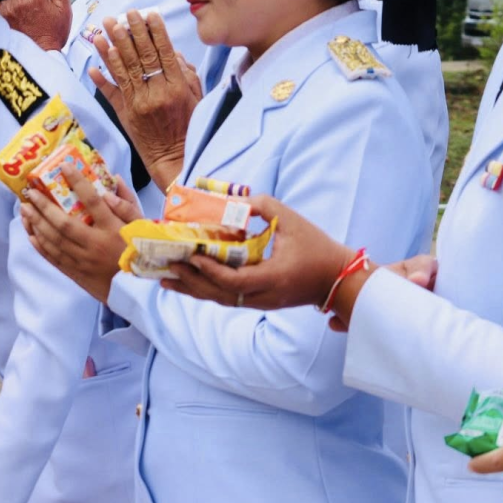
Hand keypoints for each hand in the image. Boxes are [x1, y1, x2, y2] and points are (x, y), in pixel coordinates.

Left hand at [21, 163, 142, 302]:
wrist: (138, 292)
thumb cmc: (140, 254)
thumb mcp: (142, 227)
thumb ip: (127, 203)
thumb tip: (113, 180)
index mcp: (112, 229)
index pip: (92, 200)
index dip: (77, 182)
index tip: (64, 167)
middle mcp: (95, 244)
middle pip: (63, 223)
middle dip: (43, 206)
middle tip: (30, 193)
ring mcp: (83, 261)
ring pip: (54, 241)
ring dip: (36, 224)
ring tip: (24, 210)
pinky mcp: (76, 274)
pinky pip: (53, 258)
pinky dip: (40, 246)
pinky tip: (30, 234)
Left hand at [89, 11, 201, 189]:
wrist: (174, 159)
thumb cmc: (189, 127)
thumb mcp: (196, 99)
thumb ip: (187, 74)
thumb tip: (173, 51)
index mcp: (177, 87)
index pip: (164, 53)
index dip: (155, 32)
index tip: (147, 13)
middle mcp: (157, 93)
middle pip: (141, 57)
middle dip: (131, 32)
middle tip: (123, 14)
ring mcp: (139, 104)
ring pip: (124, 70)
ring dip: (113, 46)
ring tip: (105, 27)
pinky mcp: (125, 115)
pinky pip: (111, 92)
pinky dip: (102, 76)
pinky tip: (96, 60)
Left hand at [161, 194, 355, 310]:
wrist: (337, 279)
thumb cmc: (317, 247)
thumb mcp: (292, 220)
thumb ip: (263, 206)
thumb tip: (234, 200)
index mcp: (274, 277)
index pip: (234, 281)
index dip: (210, 271)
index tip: (191, 256)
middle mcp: (264, 295)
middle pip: (220, 295)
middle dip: (191, 282)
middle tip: (166, 267)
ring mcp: (261, 302)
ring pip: (221, 299)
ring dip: (193, 289)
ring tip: (166, 278)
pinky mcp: (260, 301)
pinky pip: (228, 298)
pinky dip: (207, 290)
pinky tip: (190, 282)